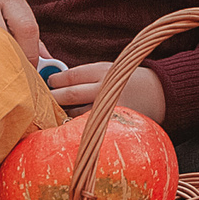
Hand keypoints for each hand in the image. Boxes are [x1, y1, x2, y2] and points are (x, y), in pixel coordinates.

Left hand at [49, 63, 165, 122]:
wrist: (158, 94)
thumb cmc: (127, 80)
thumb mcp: (107, 70)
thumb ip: (83, 76)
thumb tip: (55, 82)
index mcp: (104, 72)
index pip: (72, 76)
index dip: (55, 80)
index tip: (48, 82)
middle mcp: (106, 90)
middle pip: (70, 95)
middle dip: (52, 98)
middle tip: (40, 100)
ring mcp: (109, 110)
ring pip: (76, 114)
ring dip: (62, 114)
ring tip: (52, 115)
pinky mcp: (113, 125)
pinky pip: (88, 128)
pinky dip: (76, 129)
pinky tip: (68, 129)